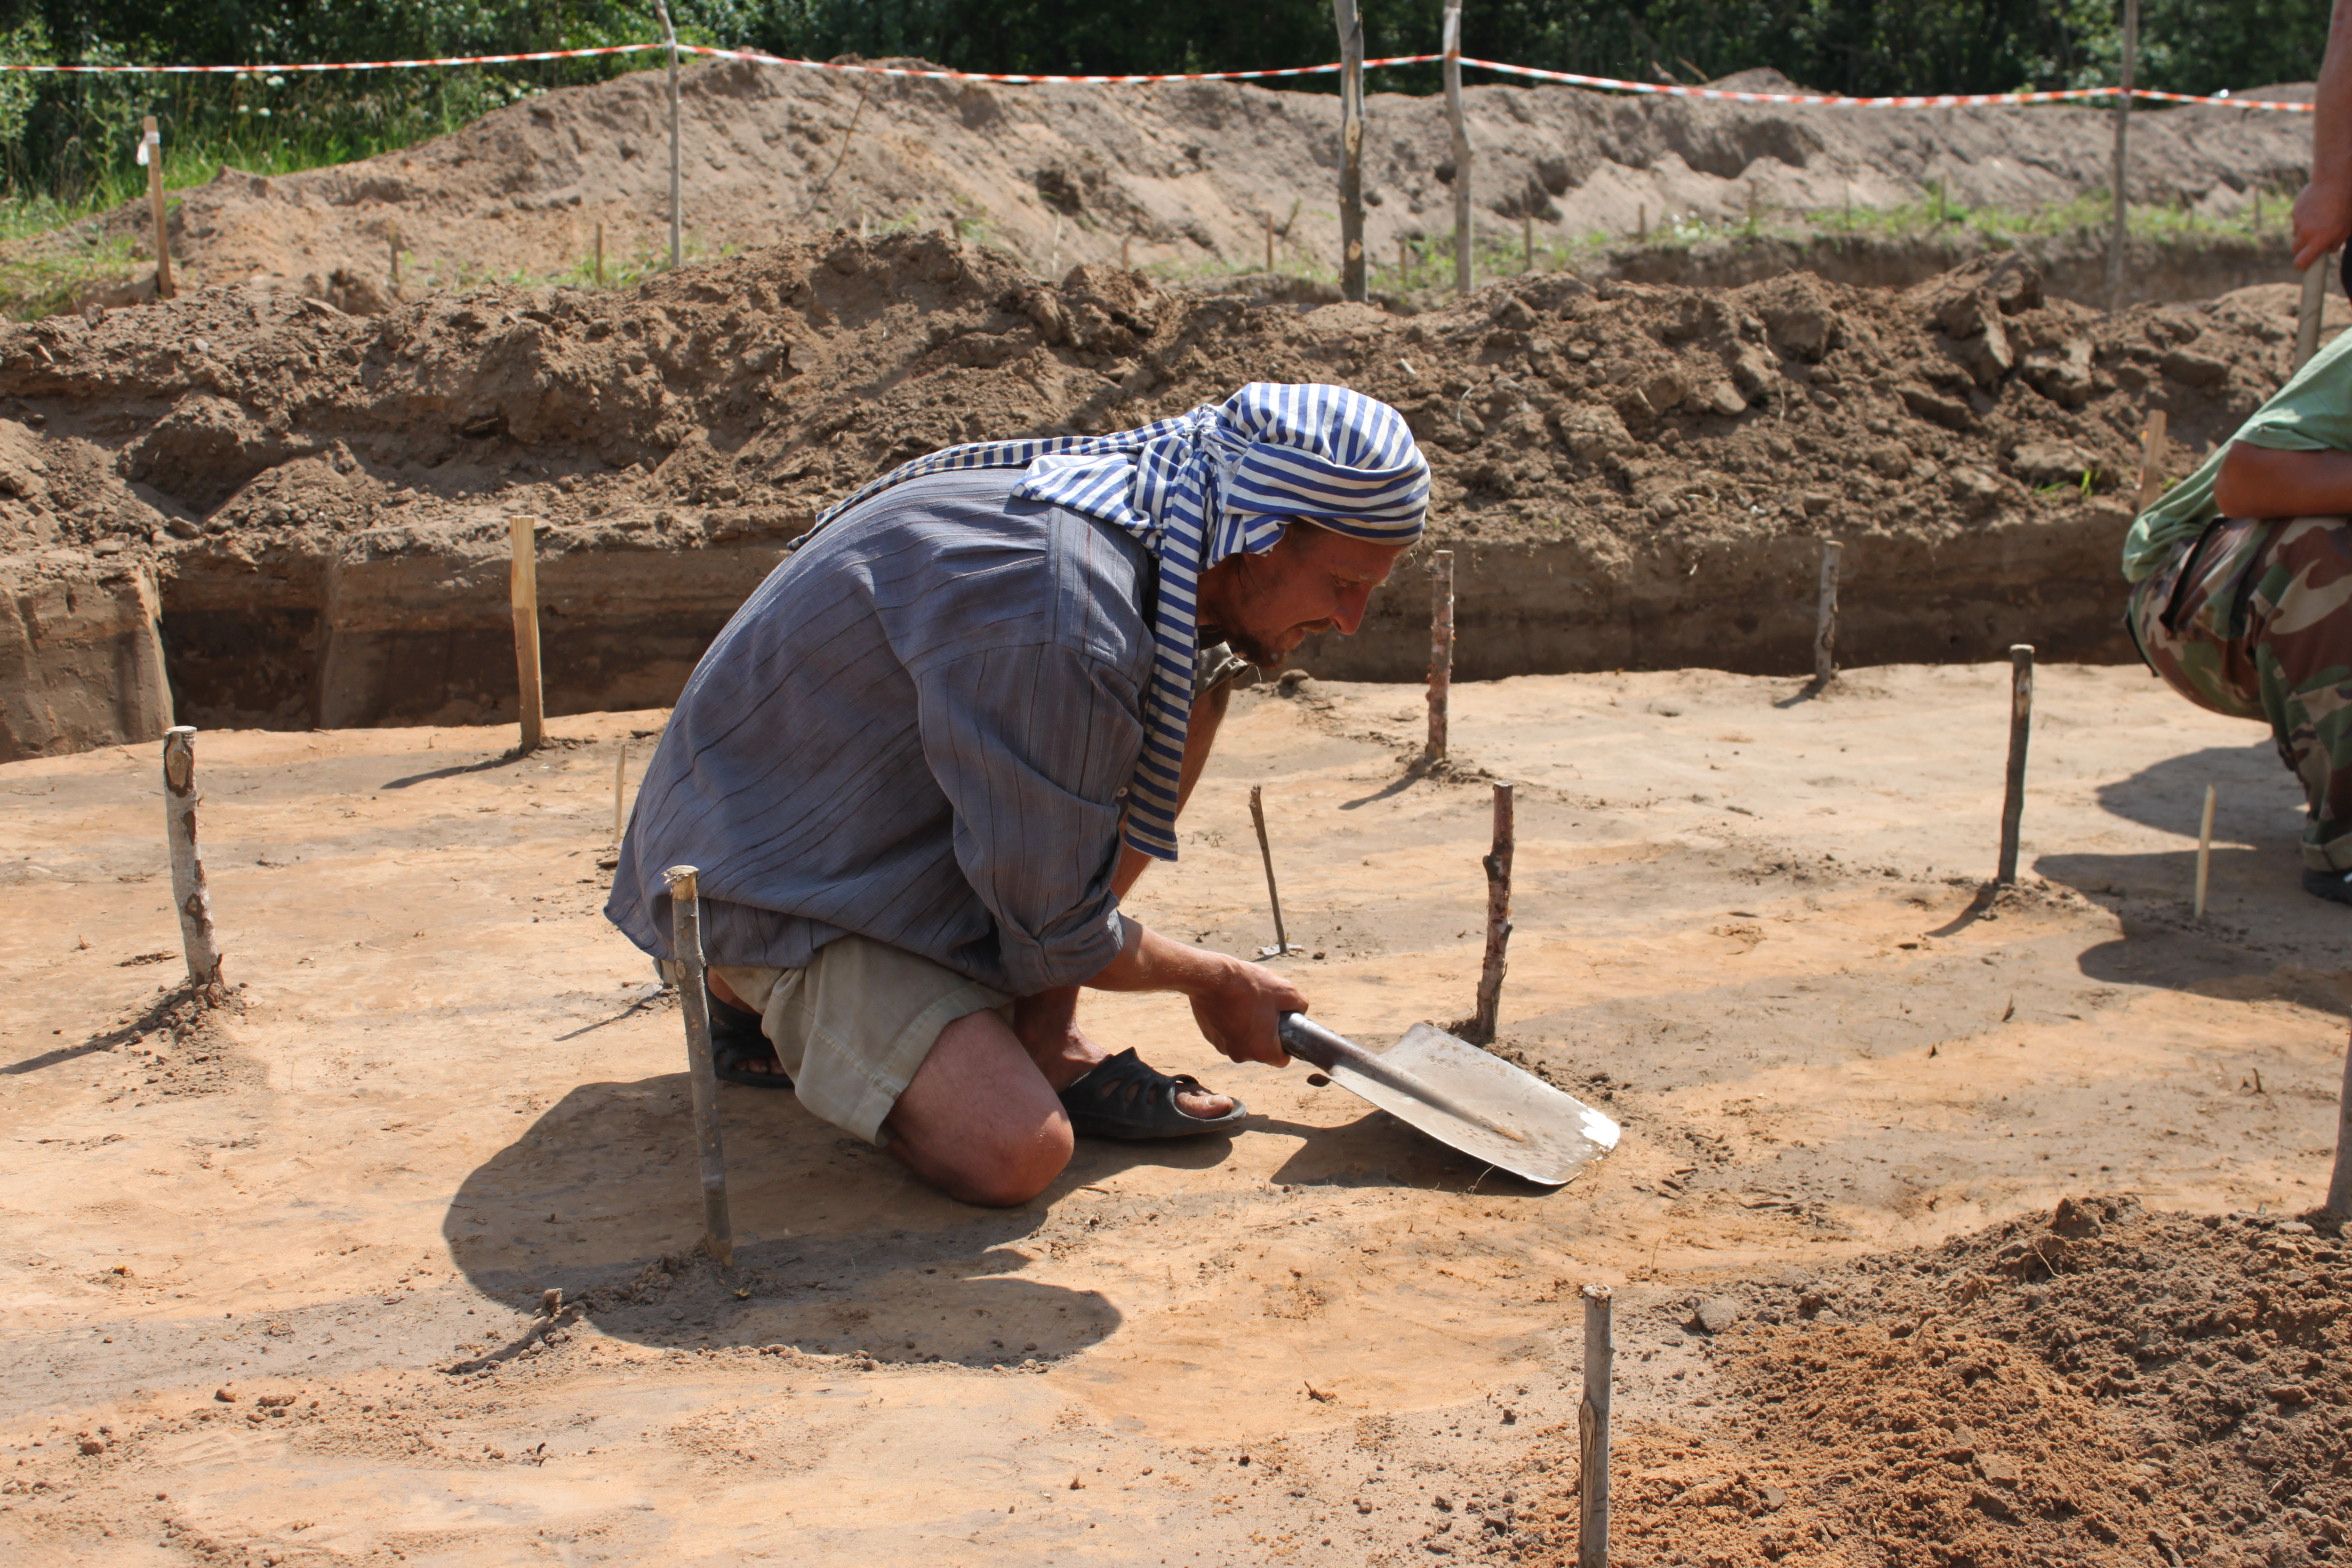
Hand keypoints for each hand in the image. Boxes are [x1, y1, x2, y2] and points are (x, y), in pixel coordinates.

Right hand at [1186, 956, 1307, 1067]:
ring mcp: (1222, 1047)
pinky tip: (1231, 1003)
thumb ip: (1300, 1005)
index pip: (1282, 1059)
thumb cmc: (1249, 986)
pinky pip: (1227, 1033)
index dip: (1286, 1044)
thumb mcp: (1285, 991)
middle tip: (1264, 1009)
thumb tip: (1301, 1010)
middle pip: (1261, 1049)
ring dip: (1246, 1027)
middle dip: (1265, 1033)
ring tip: (1246, 1003)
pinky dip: (1230, 1022)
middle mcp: (1241, 1055)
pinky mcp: (1209, 1036)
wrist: (1211, 977)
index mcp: (1262, 1051)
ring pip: (1243, 1041)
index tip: (1283, 1028)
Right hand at [2292, 176, 2351, 271]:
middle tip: (2313, 242)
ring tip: (2319, 219)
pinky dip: (2304, 218)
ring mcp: (2298, 222)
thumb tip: (2328, 250)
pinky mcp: (2295, 211)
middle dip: (2302, 249)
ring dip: (2304, 232)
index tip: (2305, 266)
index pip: (2301, 262)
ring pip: (2297, 233)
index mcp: (2319, 240)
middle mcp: (2306, 233)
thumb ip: (2336, 242)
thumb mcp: (2347, 227)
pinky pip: (2297, 220)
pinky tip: (2316, 209)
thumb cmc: (2346, 206)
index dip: (2302, 266)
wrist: (2334, 181)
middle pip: (2296, 250)